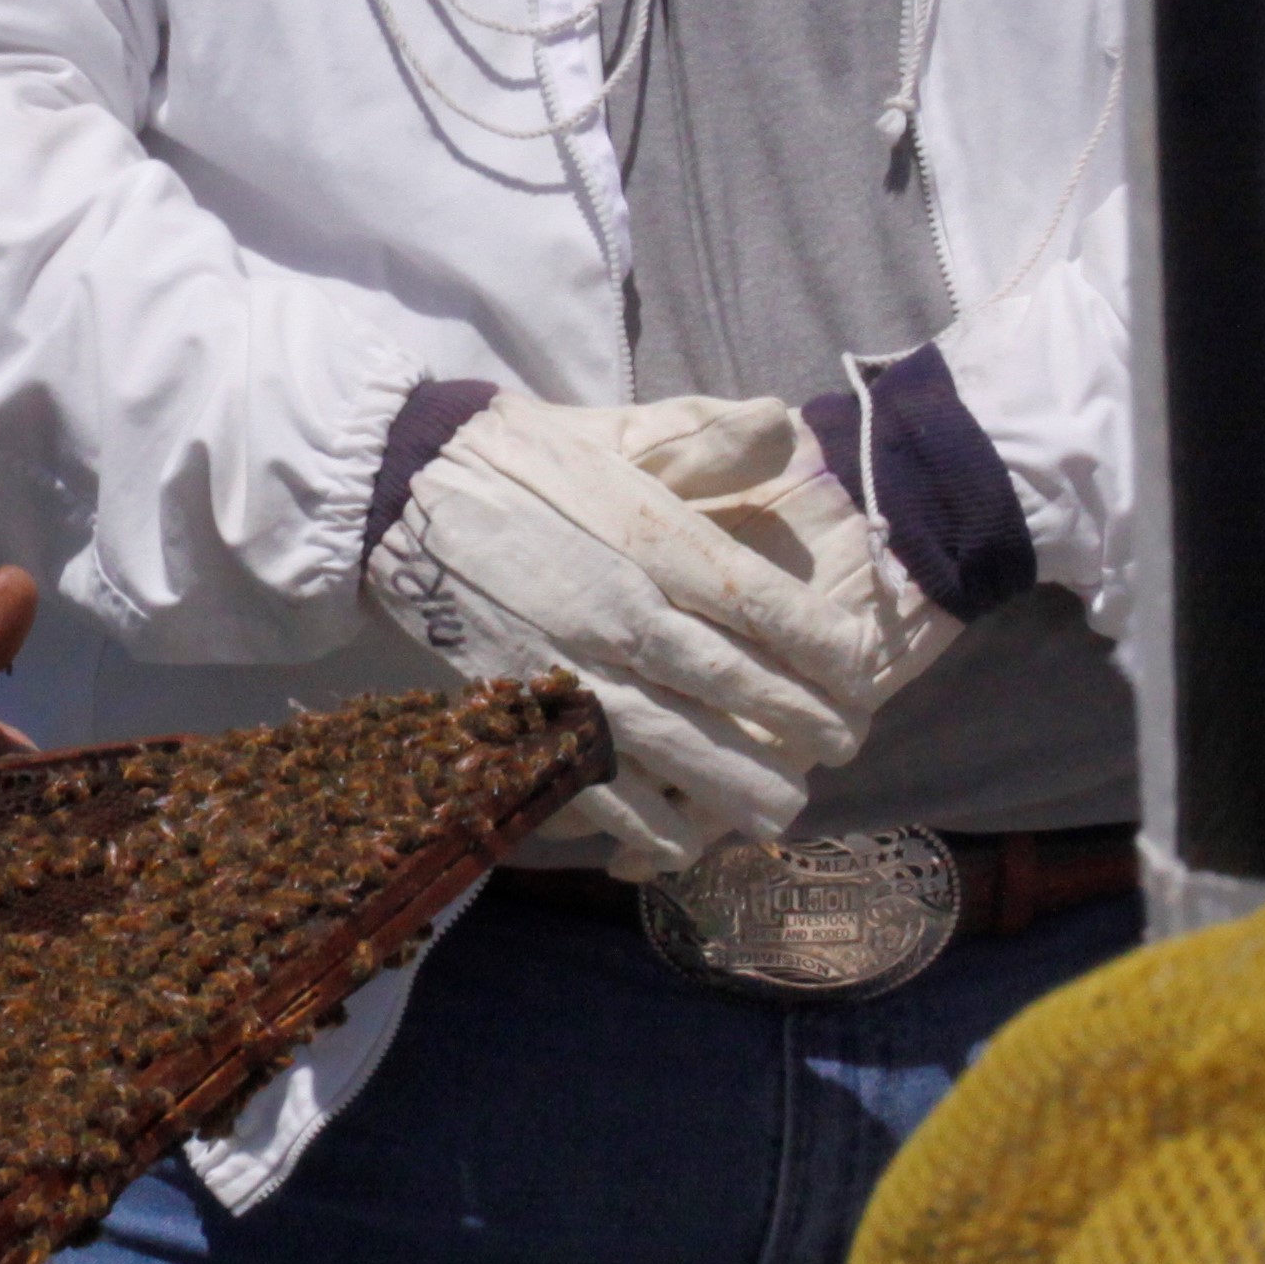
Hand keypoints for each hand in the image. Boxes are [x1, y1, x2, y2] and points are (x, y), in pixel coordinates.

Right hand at [362, 396, 952, 875]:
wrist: (404, 484)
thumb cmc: (527, 459)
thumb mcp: (620, 431)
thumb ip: (707, 435)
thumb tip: (787, 425)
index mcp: (651, 536)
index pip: (762, 605)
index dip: (824, 649)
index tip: (860, 673)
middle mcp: (620, 608)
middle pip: (734, 686)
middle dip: (799, 725)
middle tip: (841, 746)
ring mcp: (569, 664)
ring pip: (674, 746)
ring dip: (737, 786)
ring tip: (781, 809)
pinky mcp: (520, 704)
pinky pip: (591, 778)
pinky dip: (640, 818)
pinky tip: (681, 838)